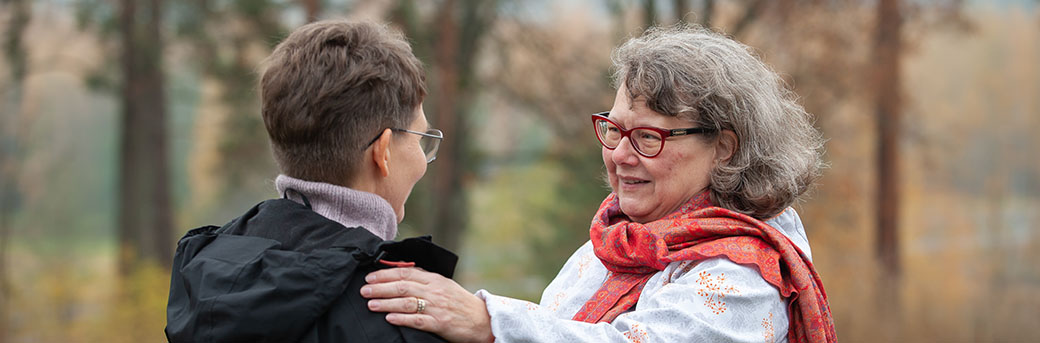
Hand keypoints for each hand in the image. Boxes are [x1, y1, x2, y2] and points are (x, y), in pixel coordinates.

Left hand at [361, 267, 493, 342]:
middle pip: (403, 286)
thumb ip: (425, 279)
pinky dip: (402, 318)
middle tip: (364, 289)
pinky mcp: (440, 323)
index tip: (370, 276)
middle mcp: (435, 291)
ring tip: (370, 304)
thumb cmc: (460, 303)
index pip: (406, 272)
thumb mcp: (444, 286)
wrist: (482, 320)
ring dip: (386, 303)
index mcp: (435, 279)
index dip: (386, 273)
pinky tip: (389, 318)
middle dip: (380, 287)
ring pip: (407, 302)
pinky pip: (418, 320)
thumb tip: (401, 272)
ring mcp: (437, 307)